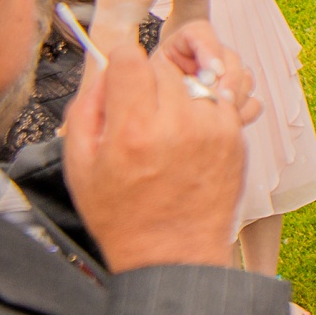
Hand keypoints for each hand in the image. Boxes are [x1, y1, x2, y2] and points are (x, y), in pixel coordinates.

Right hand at [62, 12, 249, 271]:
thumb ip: (85, 109)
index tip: (121, 81)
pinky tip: (189, 131)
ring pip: (193, 78)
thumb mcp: (80, 166)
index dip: (121, 65)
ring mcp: (212, 129)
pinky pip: (220, 97)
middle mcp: (176, 123)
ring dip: (179, 92)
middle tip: (141, 112)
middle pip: (163, 65)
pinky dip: (205, 105)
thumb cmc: (123, 216)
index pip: (130, 57)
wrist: (173, 256)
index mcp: (133, 129)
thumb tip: (103, 71)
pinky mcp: (235, 137)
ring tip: (167, 124)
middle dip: (148, 82)